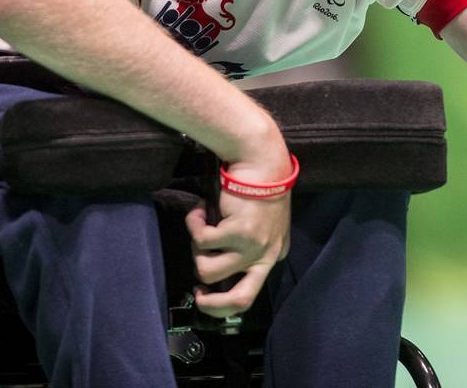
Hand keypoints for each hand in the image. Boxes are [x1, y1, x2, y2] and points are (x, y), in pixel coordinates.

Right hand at [186, 152, 293, 317]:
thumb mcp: (261, 225)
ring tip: (202, 226)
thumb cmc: (257, 188)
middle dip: (212, 304)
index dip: (222, 301)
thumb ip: (247, 248)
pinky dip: (194, 224)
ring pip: (207, 270)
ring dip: (196, 249)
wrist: (262, 162)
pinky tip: (200, 210)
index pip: (250, 295)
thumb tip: (212, 272)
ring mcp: (253, 246)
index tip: (204, 293)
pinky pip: (201, 241)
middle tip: (197, 293)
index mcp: (272, 255)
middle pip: (239, 301)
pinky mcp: (239, 232)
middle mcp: (266, 255)